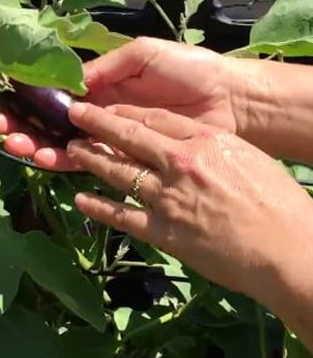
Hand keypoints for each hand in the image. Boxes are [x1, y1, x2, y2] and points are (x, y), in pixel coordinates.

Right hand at [0, 37, 243, 170]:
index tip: (3, 102)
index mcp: (98, 85)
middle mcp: (96, 113)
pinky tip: (45, 159)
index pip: (50, 94)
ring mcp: (107, 138)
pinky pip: (86, 163)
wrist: (229, 101)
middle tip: (2, 129)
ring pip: (60, 144)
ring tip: (17, 145)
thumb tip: (69, 83)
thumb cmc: (190, 69)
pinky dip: (63, 162)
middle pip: (47, 123)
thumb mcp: (143, 55)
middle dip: (20, 125)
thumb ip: (106, 67)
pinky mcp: (123, 160)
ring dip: (34, 145)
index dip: (23, 99)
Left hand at [64, 102, 312, 313]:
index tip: (108, 107)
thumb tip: (187, 143)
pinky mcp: (162, 231)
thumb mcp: (246, 158)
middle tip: (74, 115)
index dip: (126, 112)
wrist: (286, 249)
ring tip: (72, 150)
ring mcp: (167, 198)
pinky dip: (97, 208)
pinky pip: (121, 215)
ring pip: (118, 172)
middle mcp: (180, 164)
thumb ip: (210, 147)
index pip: (155, 119)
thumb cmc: (277, 203)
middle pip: (130, 137)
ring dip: (91, 159)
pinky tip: (81, 200)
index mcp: (205, 141)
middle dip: (97, 124)